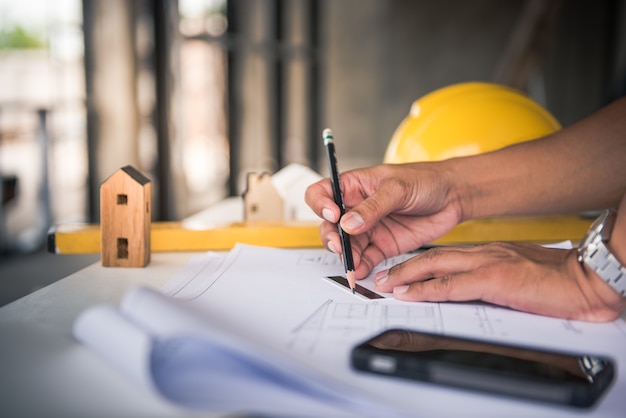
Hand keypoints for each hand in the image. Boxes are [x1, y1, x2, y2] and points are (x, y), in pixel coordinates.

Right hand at [305, 163, 462, 278]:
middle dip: (331, 237)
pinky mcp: (382, 245)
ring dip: (346, 256)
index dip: (321, 204)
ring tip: (353, 264)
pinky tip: (361, 270)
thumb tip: (348, 223)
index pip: (322, 193)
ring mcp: (368, 228)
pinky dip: (360, 266)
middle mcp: (356, 208)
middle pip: (329, 225)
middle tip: (340, 246)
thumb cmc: (425, 180)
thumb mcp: (398, 188)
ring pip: (346, 245)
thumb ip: (373, 207)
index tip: (333, 215)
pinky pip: (365, 258)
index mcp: (353, 186)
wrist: (453, 197)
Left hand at [374, 242, 625, 321]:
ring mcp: (487, 264)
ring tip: (384, 284)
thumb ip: (494, 276)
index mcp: (488, 252)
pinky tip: (409, 293)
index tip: (399, 271)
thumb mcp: (517, 273)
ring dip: (405, 276)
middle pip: (432, 257)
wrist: (586, 278)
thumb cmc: (557, 278)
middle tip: (381, 276)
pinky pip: (451, 285)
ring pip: (435, 267)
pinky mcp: (494, 280)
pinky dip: (426, 289)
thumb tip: (475, 288)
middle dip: (403, 267)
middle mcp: (483, 254)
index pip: (445, 255)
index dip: (419, 263)